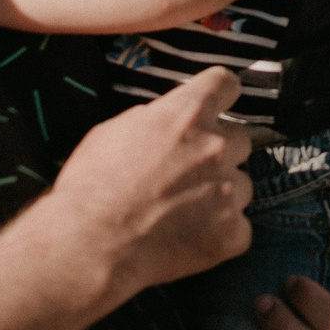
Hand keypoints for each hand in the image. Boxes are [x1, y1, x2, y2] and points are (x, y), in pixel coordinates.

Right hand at [33, 67, 250, 304]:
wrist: (89, 245)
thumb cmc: (91, 189)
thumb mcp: (114, 132)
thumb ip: (155, 119)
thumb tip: (170, 121)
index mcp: (187, 114)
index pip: (226, 84)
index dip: (220, 96)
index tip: (217, 106)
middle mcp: (216, 146)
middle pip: (238, 139)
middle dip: (216, 154)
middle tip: (184, 176)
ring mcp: (229, 189)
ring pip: (240, 185)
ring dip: (220, 195)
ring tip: (180, 213)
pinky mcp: (232, 231)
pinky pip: (238, 227)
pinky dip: (219, 234)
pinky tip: (187, 239)